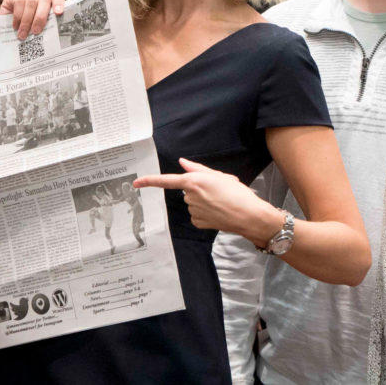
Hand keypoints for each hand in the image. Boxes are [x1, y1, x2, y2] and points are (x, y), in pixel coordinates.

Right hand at [0, 0, 65, 39]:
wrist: (6, 34)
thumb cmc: (27, 34)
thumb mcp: (38, 32)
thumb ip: (46, 30)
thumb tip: (53, 40)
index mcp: (49, 6)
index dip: (59, 2)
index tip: (59, 13)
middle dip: (41, 16)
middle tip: (36, 32)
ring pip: (31, 2)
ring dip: (27, 21)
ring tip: (23, 35)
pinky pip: (18, 3)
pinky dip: (17, 17)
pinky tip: (15, 27)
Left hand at [134, 158, 281, 241]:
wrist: (249, 216)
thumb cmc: (237, 193)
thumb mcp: (219, 176)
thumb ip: (197, 169)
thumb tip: (182, 162)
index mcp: (194, 181)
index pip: (166, 181)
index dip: (149, 181)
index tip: (136, 183)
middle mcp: (190, 197)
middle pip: (187, 190)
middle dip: (199, 189)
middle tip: (218, 190)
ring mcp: (193, 211)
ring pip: (193, 203)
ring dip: (203, 201)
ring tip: (222, 201)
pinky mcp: (198, 223)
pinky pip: (197, 215)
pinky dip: (206, 213)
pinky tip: (218, 212)